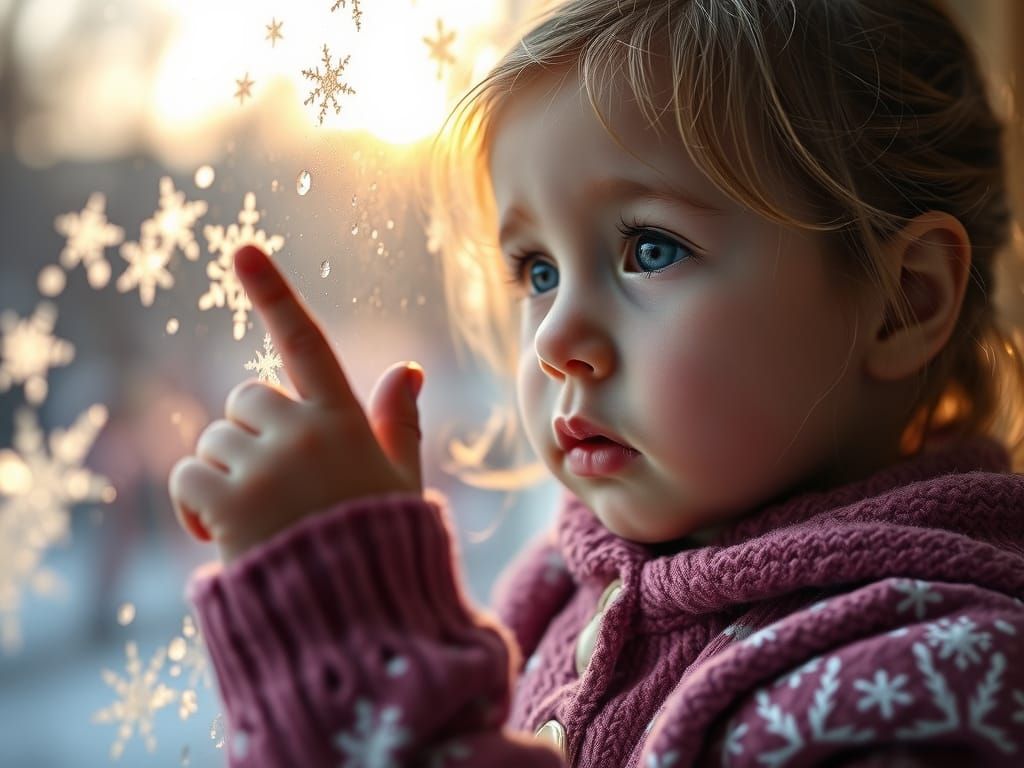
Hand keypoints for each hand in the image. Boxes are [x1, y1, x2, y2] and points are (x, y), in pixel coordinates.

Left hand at [169, 245, 424, 563]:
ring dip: (225, 476)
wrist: (357, 620)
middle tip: (275, 488)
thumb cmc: (380, 547)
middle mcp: (304, 431)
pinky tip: (226, 536)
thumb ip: (398, 423)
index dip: (275, 294)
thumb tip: (409, 368)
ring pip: (213, 441)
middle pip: (245, 399)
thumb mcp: (398, 483)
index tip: (241, 250)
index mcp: (345, 420)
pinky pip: (188, 477)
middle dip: (249, 436)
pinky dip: (195, 506)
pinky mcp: (229, 500)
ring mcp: (266, 464)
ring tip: (260, 522)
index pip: (306, 343)